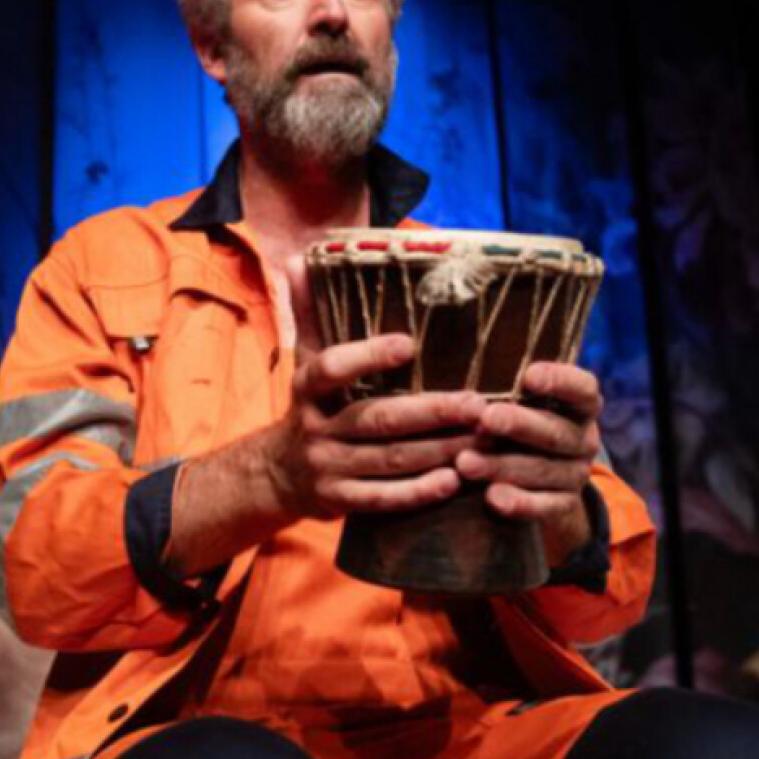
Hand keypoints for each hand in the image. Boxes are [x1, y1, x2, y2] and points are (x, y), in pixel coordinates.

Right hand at [266, 332, 489, 519]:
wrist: (277, 475)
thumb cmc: (311, 406)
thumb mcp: (304, 358)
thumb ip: (310, 310)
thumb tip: (299, 256)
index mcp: (307, 386)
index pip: (333, 367)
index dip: (368, 356)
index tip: (410, 343)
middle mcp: (315, 427)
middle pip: (376, 419)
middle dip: (429, 412)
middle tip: (477, 402)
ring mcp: (327, 467)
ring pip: (388, 460)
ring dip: (437, 451)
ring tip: (481, 438)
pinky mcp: (340, 502)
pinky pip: (382, 500)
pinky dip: (418, 493)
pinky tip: (454, 481)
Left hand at [455, 361, 601, 558]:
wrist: (539, 481)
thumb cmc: (516, 420)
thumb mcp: (518, 398)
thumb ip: (501, 381)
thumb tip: (430, 352)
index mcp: (580, 405)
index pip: (582, 388)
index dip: (560, 380)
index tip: (528, 375)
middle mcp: (584, 439)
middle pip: (555, 432)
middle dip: (519, 424)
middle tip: (485, 418)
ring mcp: (576, 474)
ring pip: (542, 470)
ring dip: (502, 466)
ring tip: (464, 462)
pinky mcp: (564, 505)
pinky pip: (544, 507)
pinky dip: (518, 503)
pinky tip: (491, 498)